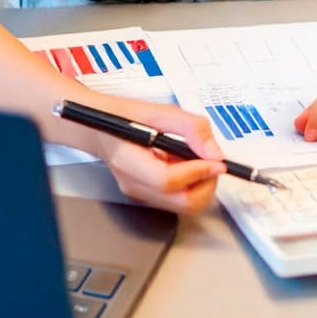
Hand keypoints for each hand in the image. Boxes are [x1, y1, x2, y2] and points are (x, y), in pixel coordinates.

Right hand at [93, 99, 225, 214]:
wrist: (99, 129)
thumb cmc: (124, 117)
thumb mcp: (159, 111)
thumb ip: (190, 127)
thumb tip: (214, 153)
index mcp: (128, 160)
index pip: (167, 180)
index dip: (197, 172)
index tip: (216, 161)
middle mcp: (134, 185)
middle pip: (181, 203)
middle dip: (206, 184)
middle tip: (212, 162)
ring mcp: (140, 195)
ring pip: (184, 206)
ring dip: (200, 186)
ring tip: (194, 160)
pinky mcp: (147, 198)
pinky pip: (178, 200)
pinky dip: (190, 185)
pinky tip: (183, 165)